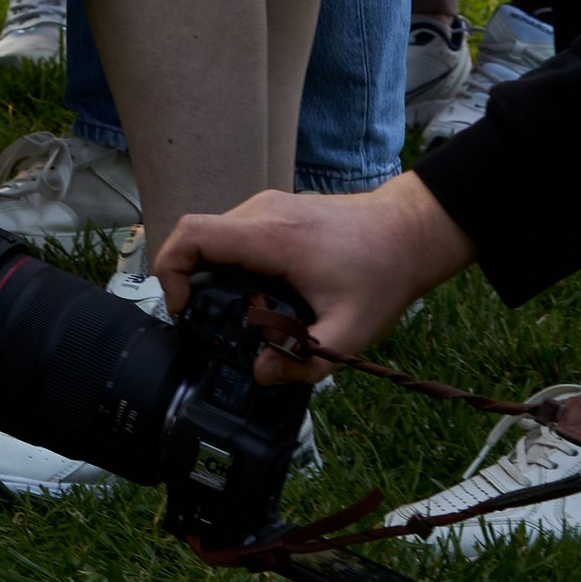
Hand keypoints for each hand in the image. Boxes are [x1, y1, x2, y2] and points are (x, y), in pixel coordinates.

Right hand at [157, 174, 476, 385]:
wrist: (410, 232)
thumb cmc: (383, 275)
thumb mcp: (349, 333)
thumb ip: (304, 362)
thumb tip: (260, 375)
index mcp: (270, 235)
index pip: (192, 235)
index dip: (170, 272)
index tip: (185, 312)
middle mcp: (261, 211)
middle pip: (197, 238)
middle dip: (190, 283)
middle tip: (209, 327)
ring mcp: (267, 206)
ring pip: (214, 236)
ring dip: (211, 275)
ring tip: (237, 317)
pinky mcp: (274, 211)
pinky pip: (234, 234)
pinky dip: (230, 264)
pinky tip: (257, 297)